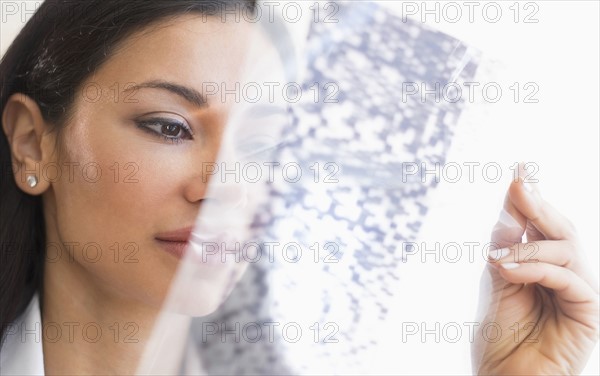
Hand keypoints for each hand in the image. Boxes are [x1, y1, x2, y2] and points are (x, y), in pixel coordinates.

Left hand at [473, 166, 598, 374]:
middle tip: (520, 185)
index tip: (520, 171)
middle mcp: (563, 275)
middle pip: (560, 230)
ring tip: (496, 256)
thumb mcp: (497, 285)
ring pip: (567, 248)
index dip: (530, 198)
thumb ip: (506, 250)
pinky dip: (537, 268)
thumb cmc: (500, 339)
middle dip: (538, 205)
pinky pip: (569, 278)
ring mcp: (578, 293)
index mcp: (541, 267)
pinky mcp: (588, 312)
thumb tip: (509, 210)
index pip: (539, 226)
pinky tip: (508, 269)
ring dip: (529, 245)